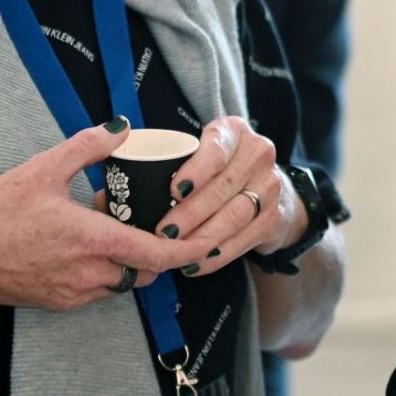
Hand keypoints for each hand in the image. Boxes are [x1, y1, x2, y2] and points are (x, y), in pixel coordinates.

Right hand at [0, 120, 198, 310]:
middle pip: (144, 270)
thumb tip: (122, 128)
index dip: (187, 250)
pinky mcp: (57, 303)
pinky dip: (103, 270)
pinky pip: (97, 290)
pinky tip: (84, 244)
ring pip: (121, 282)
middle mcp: (88, 274)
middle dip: (155, 250)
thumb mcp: (43, 168)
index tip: (208, 241)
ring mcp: (72, 294)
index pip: (156, 254)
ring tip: (108, 227)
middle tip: (146, 220)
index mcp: (91, 241)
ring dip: (127, 260)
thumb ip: (88, 145)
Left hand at [154, 116, 296, 275]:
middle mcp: (258, 153)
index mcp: (234, 132)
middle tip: (163, 232)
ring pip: (235, 215)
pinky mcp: (276, 217)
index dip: (197, 170)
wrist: (271, 190)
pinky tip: (196, 264)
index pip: (217, 149)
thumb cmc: (219, 170)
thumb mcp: (201, 153)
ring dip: (202, 237)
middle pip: (223, 186)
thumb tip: (119, 193)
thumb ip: (171, 163)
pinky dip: (218, 255)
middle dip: (191, 213)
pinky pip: (244, 239)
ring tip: (176, 251)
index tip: (175, 191)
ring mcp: (271, 185)